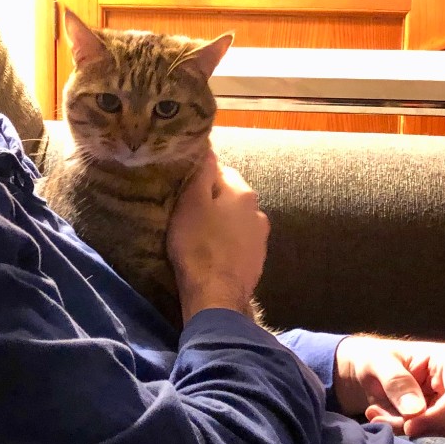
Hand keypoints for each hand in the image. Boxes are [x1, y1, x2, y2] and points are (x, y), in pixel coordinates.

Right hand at [167, 150, 268, 321]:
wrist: (216, 296)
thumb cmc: (198, 245)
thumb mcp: (190, 203)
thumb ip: (201, 173)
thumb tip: (208, 148)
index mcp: (243, 193)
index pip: (220, 171)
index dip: (200, 177)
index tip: (183, 189)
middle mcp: (258, 211)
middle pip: (231, 196)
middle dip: (212, 200)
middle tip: (188, 212)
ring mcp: (261, 238)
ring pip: (236, 220)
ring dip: (221, 222)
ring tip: (199, 235)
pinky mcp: (257, 260)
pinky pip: (239, 242)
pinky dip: (227, 243)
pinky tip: (212, 253)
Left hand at [333, 335, 444, 437]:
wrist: (370, 372)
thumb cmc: (376, 359)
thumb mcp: (376, 362)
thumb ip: (396, 381)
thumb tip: (416, 411)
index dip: (440, 415)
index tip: (409, 426)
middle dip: (423, 427)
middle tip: (384, 420)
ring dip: (412, 432)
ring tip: (379, 416)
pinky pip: (435, 436)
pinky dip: (409, 435)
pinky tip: (385, 420)